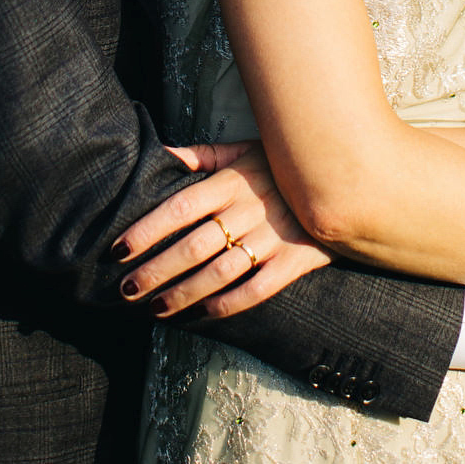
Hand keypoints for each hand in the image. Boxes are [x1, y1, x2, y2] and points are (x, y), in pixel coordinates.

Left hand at [112, 142, 330, 318]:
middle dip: (157, 270)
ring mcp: (271, 238)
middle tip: (127, 288)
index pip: (181, 206)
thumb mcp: (246, 151)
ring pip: (220, 272)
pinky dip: (229, 303)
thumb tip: (164, 154)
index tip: (119, 248)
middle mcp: (248, 211)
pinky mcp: (293, 261)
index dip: (148, 228)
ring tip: (156, 307)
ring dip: (184, 293)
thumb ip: (204, 155)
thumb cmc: (284, 167)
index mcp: (232, 182)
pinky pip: (256, 289)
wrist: (345, 183)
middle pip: (194, 246)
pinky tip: (203, 313)